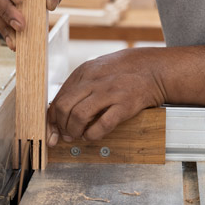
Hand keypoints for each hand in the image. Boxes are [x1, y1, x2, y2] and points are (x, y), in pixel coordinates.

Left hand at [47, 48, 165, 146]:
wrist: (152, 69)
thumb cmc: (122, 73)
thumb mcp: (96, 71)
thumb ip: (78, 88)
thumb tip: (59, 111)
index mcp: (83, 73)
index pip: (58, 99)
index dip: (53, 118)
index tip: (54, 129)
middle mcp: (93, 81)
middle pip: (63, 108)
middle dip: (61, 126)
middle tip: (65, 134)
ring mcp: (109, 92)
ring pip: (78, 116)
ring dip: (74, 131)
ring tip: (78, 135)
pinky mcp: (124, 105)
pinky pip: (102, 125)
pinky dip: (92, 135)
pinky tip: (92, 135)